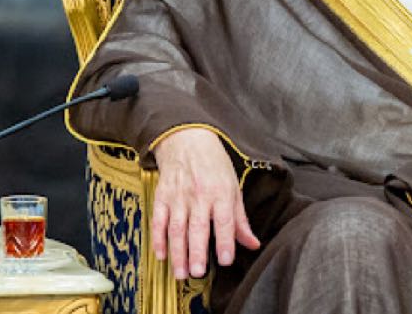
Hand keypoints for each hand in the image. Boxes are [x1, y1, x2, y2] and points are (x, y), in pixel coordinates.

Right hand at [151, 127, 260, 279]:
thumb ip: (240, 219)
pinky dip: (158, 238)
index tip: (225, 260)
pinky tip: (161, 255)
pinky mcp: (162, 197)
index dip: (225, 241)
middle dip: (197, 251)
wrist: (187, 140)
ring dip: (178, 252)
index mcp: (221, 193)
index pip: (224, 220)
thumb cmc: (214, 165)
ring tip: (181, 273)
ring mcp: (178, 197)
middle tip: (197, 273)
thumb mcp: (233, 187)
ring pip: (177, 228)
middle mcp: (199, 195)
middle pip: (198, 227)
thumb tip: (253, 244)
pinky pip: (159, 220)